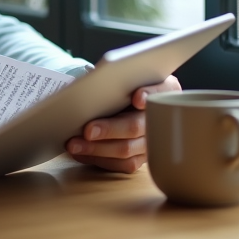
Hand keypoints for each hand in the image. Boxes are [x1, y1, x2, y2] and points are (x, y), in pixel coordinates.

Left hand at [64, 75, 180, 172]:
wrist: (118, 101)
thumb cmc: (120, 85)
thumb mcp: (121, 75)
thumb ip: (116, 76)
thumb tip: (94, 77)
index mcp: (163, 89)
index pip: (159, 90)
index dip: (149, 94)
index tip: (137, 98)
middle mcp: (161, 116)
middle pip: (138, 126)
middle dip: (111, 129)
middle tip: (88, 130)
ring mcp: (153, 140)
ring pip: (127, 150)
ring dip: (98, 148)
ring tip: (74, 144)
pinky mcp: (141, 157)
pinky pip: (121, 164)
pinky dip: (98, 159)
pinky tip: (80, 153)